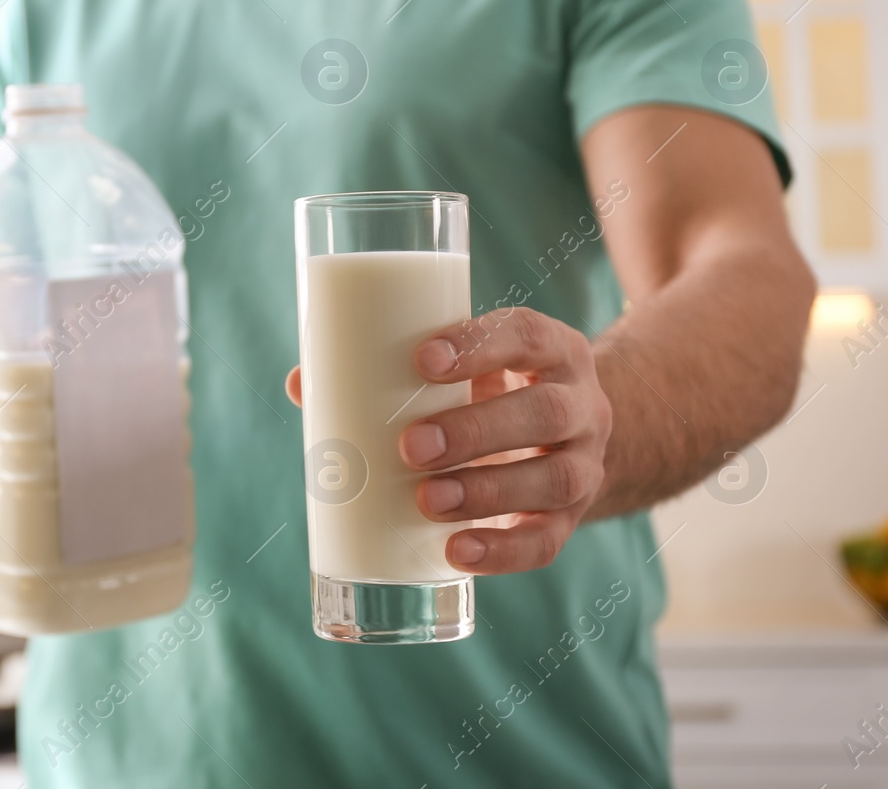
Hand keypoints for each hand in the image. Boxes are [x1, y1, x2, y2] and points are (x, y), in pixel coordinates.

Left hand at [284, 307, 611, 574]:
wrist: (562, 441)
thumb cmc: (486, 393)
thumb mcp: (460, 372)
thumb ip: (390, 371)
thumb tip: (303, 383)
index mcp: (550, 351)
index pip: (526, 335)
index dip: (479, 345)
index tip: (421, 360)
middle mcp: (580, 404)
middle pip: (543, 413)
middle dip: (475, 431)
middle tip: (410, 448)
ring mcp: (584, 465)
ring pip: (554, 479)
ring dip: (487, 491)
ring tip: (426, 500)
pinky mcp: (572, 521)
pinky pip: (548, 542)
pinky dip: (502, 552)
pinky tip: (457, 552)